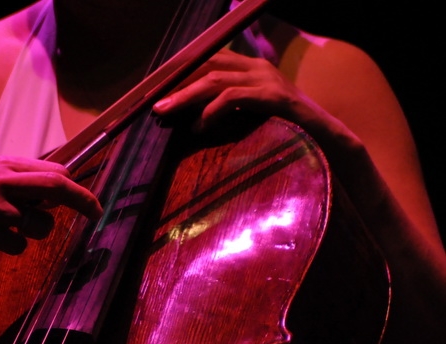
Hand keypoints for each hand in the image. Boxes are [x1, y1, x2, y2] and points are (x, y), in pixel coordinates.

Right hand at [0, 157, 102, 255]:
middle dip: (82, 200)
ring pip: (39, 223)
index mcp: (4, 165)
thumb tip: (54, 189)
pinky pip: (18, 245)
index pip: (53, 170)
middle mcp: (1, 180)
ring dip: (36, 231)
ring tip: (12, 228)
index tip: (91, 202)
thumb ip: (16, 179)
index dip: (77, 187)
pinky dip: (12, 246)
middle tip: (96, 213)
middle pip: (55, 185)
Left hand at [153, 48, 317, 132]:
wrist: (330, 142)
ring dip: (185, 96)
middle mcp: (258, 68)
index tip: (156, 90)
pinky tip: (199, 127)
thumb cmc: (289, 133)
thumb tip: (192, 121)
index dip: (181, 74)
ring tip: (164, 113)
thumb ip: (229, 111)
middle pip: (207, 66)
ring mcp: (267, 80)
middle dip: (176, 83)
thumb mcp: (253, 117)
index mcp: (252, 69)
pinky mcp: (273, 97)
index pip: (209, 61)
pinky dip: (210, 112)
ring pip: (215, 80)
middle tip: (153, 104)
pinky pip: (233, 97)